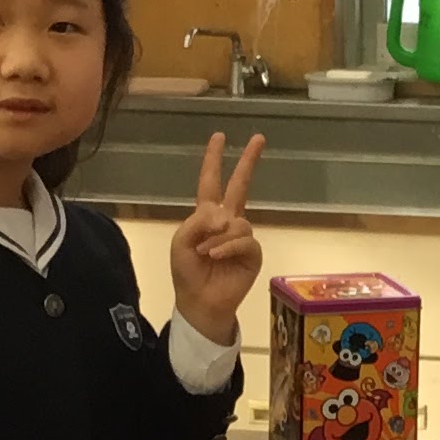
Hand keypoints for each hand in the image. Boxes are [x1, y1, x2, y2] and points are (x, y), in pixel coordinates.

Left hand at [167, 132, 264, 349]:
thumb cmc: (186, 272)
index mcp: (207, 215)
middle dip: (249, 161)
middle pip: (240, 185)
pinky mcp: (252, 253)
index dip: (214, 159)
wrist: (199, 302)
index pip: (211, 181)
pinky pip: (243, 240)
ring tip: (205, 254)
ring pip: (237, 222)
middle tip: (259, 138)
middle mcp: (227, 221)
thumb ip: (197, 222)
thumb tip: (224, 216)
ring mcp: (241, 237)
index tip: (220, 137)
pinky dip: (227, 248)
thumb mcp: (181, 242)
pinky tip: (215, 257)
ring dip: (218, 238)